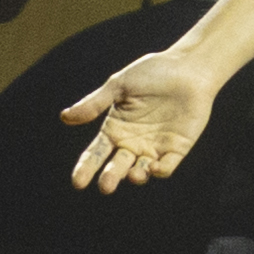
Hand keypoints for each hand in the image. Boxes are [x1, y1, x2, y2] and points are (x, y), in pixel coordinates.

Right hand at [62, 50, 222, 194]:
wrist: (188, 67)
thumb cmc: (151, 73)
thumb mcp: (119, 86)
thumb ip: (95, 103)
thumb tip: (65, 117)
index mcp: (115, 130)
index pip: (96, 154)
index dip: (86, 168)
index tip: (77, 182)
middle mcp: (132, 143)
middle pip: (117, 166)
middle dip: (111, 177)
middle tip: (105, 186)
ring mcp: (154, 148)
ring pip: (141, 170)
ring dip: (136, 175)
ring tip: (133, 174)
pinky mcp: (176, 149)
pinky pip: (167, 166)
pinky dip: (161, 170)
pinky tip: (155, 167)